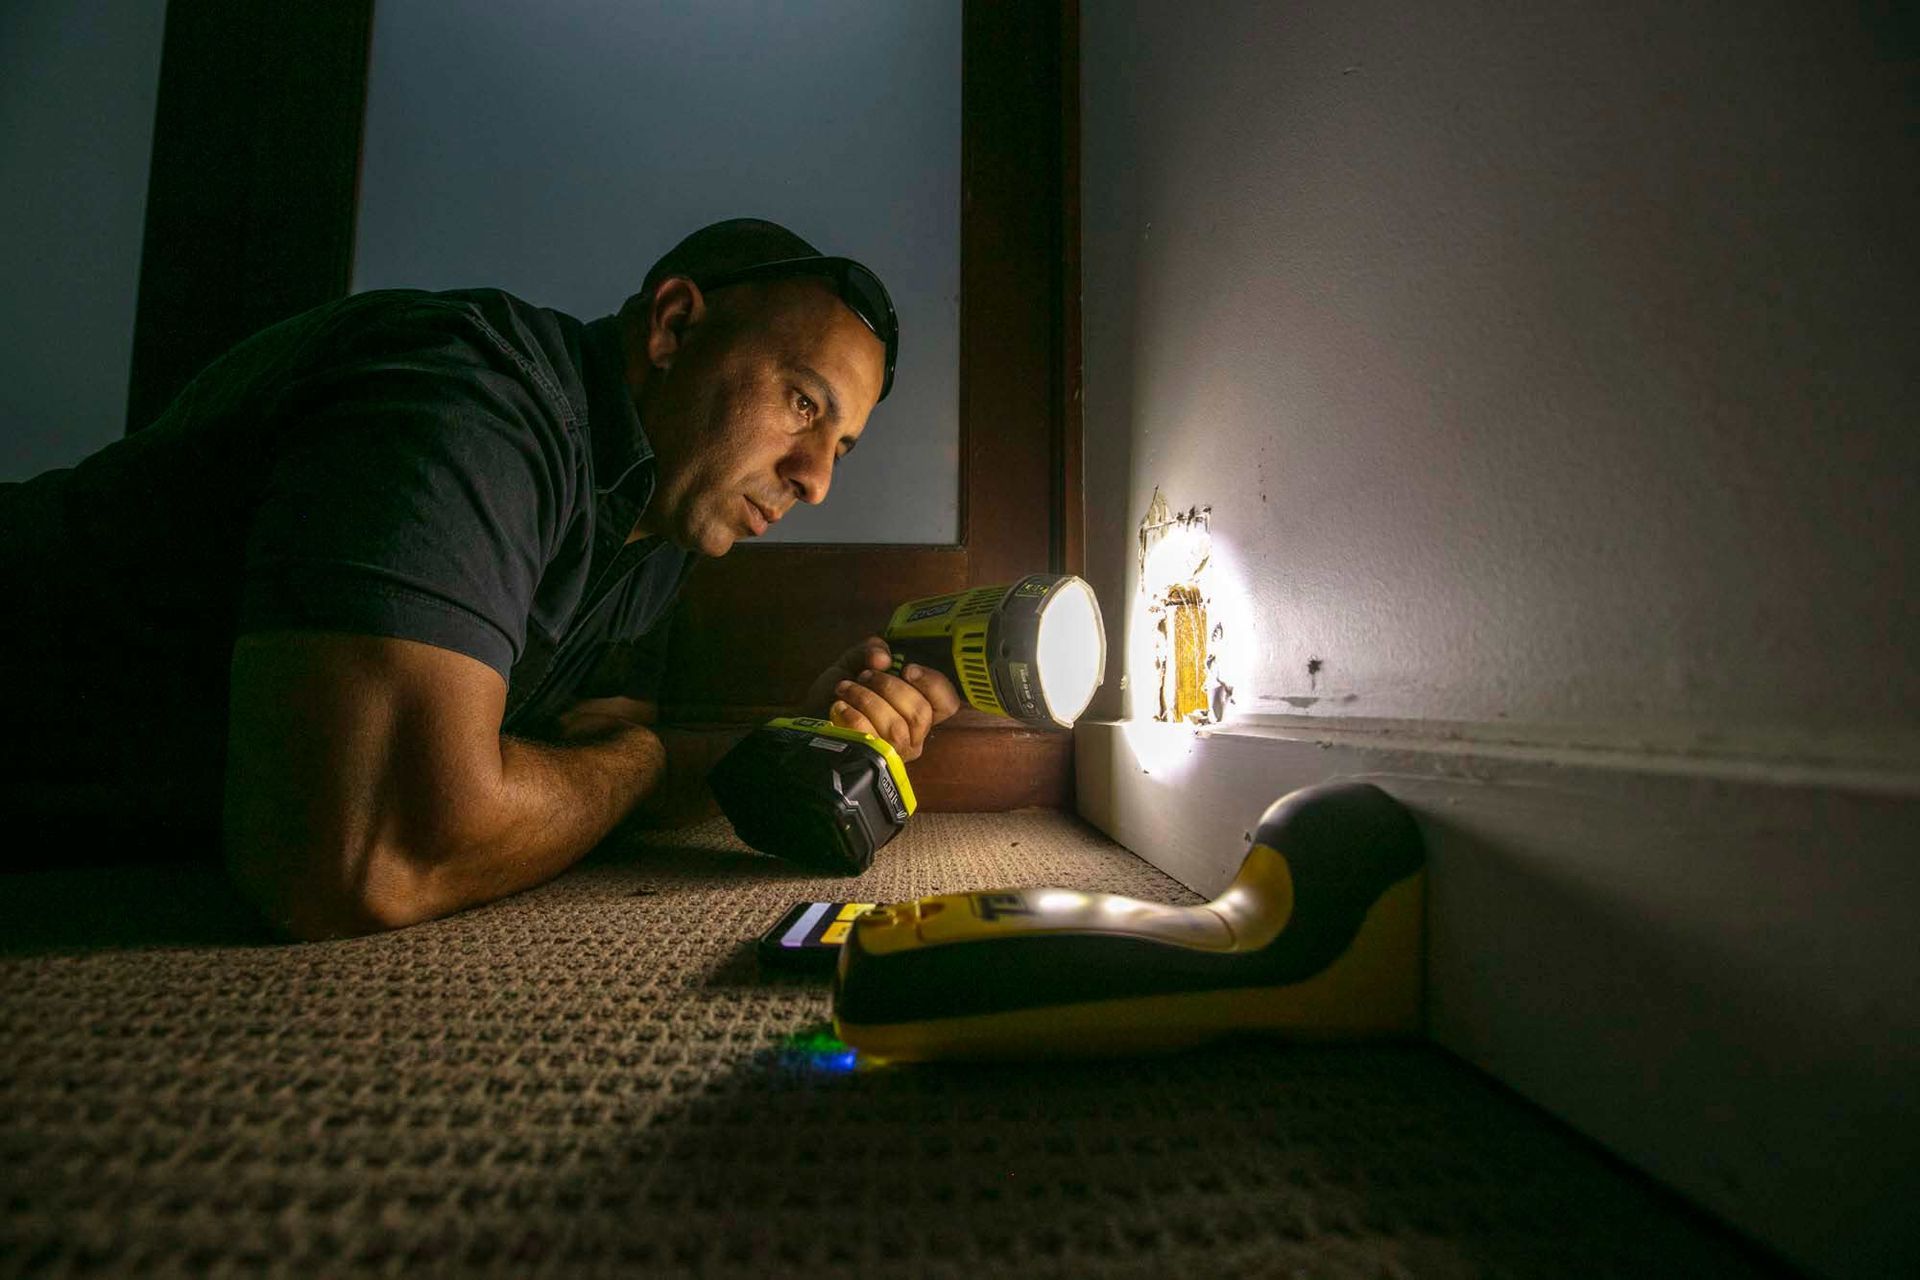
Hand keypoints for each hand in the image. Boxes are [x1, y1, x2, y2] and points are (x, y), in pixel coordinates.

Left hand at [802, 635, 962, 763]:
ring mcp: (893, 753)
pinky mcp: (871, 762)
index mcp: (918, 711)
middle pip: (920, 712)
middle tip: (864, 675)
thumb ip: (871, 650)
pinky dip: (853, 714)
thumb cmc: (841, 693)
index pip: (947, 703)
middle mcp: (913, 737)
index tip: (906, 668)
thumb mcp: (856, 662)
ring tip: (845, 688)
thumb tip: (882, 658)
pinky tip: (839, 705)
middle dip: (890, 686)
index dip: (932, 683)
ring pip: (895, 726)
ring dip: (867, 698)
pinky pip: (871, 737)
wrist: (808, 719)